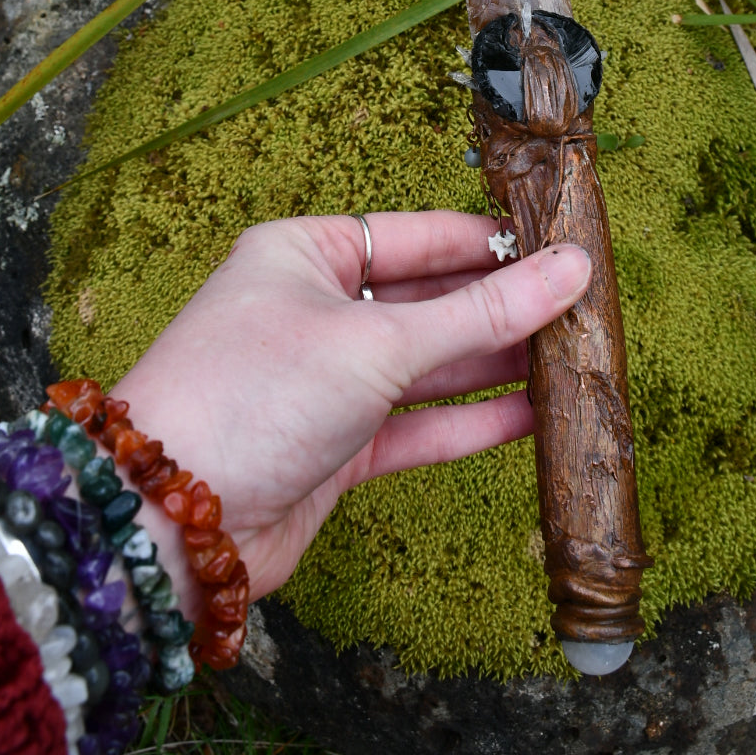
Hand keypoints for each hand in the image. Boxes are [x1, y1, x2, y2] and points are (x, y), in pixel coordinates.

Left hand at [113, 211, 589, 613]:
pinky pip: (417, 426)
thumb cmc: (251, 395)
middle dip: (502, 307)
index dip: (489, 242)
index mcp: (305, 255)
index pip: (416, 235)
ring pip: (428, 366)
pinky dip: (471, 421)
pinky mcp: (336, 449)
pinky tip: (531, 413)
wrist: (170, 519)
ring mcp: (326, 383)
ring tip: (575, 359)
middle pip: (428, 301)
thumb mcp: (377, 342)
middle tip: (585, 307)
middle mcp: (315, 311)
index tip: (561, 245)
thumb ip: (481, 312)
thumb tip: (570, 269)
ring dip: (496, 365)